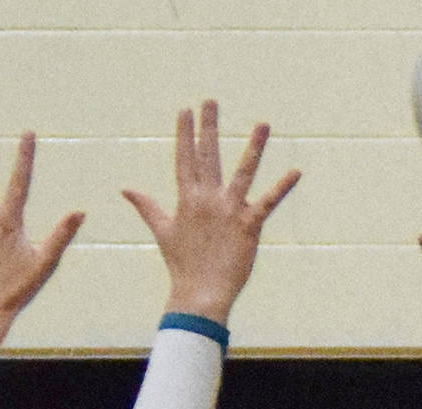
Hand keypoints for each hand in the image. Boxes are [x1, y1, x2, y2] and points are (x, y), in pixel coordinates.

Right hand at [123, 100, 299, 325]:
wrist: (200, 294)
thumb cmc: (182, 265)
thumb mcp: (162, 231)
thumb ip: (147, 206)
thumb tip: (125, 188)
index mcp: (187, 199)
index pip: (185, 159)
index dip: (185, 134)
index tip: (185, 109)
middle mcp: (207, 200)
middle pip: (209, 156)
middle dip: (209, 128)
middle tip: (211, 100)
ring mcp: (229, 211)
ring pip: (243, 172)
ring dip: (254, 147)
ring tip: (264, 123)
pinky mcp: (249, 226)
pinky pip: (268, 202)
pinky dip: (282, 188)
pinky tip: (296, 172)